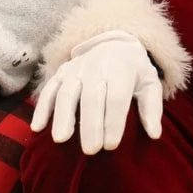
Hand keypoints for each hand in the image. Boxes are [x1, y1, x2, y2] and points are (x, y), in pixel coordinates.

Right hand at [31, 30, 161, 155]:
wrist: (115, 42)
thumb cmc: (134, 71)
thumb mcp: (150, 83)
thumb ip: (152, 108)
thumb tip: (155, 134)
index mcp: (121, 68)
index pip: (117, 97)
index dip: (113, 121)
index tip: (111, 146)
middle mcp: (97, 65)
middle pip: (91, 97)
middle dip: (90, 124)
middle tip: (90, 150)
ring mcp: (76, 67)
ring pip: (67, 92)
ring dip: (63, 116)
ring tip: (61, 140)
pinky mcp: (62, 72)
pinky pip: (49, 89)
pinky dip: (42, 107)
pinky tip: (37, 127)